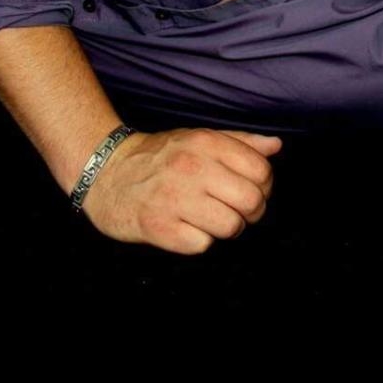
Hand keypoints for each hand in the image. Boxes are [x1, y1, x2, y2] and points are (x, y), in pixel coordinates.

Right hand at [80, 127, 283, 253]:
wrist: (107, 174)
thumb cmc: (161, 156)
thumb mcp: (200, 138)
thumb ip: (240, 142)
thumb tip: (276, 146)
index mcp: (206, 143)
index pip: (261, 170)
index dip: (264, 186)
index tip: (252, 190)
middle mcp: (191, 168)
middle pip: (251, 201)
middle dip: (252, 212)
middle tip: (238, 211)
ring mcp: (174, 198)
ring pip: (231, 226)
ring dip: (228, 228)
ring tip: (213, 220)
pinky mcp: (157, 227)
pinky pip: (202, 245)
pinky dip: (200, 241)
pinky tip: (188, 228)